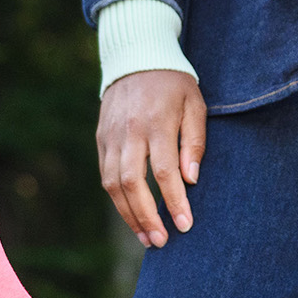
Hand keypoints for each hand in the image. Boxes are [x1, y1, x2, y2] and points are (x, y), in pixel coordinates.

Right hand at [98, 70, 206, 246]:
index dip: (174, 202)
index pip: (164, 172)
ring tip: (146, 237)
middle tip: (161, 241)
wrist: (136, 57)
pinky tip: (132, 214)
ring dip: (128, 214)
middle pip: (131, 183)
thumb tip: (191, 179)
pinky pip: (105, 174)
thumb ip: (194, 142)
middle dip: (146, 217)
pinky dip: (117, 198)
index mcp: (156, 123)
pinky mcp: (101, 138)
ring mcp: (111, 136)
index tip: (185, 225)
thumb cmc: (173, 84)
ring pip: (112, 184)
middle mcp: (129, 132)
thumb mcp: (195, 105)